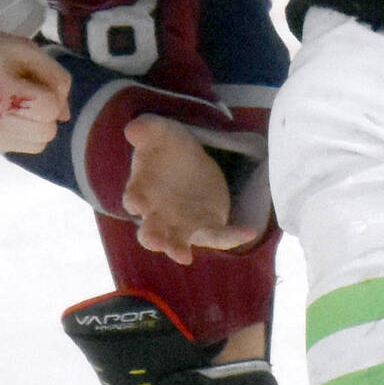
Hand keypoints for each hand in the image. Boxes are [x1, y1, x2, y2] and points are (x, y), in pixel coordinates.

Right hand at [0, 26, 70, 155]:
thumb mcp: (26, 50)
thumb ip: (56, 79)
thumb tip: (65, 116)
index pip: (50, 110)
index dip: (49, 94)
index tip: (29, 81)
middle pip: (47, 134)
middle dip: (43, 114)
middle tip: (22, 94)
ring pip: (35, 146)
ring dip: (31, 126)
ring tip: (8, 103)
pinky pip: (14, 148)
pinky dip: (13, 133)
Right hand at [122, 115, 260, 261]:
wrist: (191, 162)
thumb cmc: (168, 150)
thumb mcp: (162, 133)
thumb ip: (148, 129)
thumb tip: (134, 127)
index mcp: (142, 192)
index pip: (134, 199)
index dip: (134, 200)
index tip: (137, 201)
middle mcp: (158, 215)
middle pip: (150, 232)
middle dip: (152, 237)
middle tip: (156, 241)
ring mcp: (182, 225)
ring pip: (179, 243)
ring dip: (178, 250)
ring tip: (184, 257)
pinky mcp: (206, 227)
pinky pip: (219, 236)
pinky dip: (233, 237)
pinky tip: (250, 231)